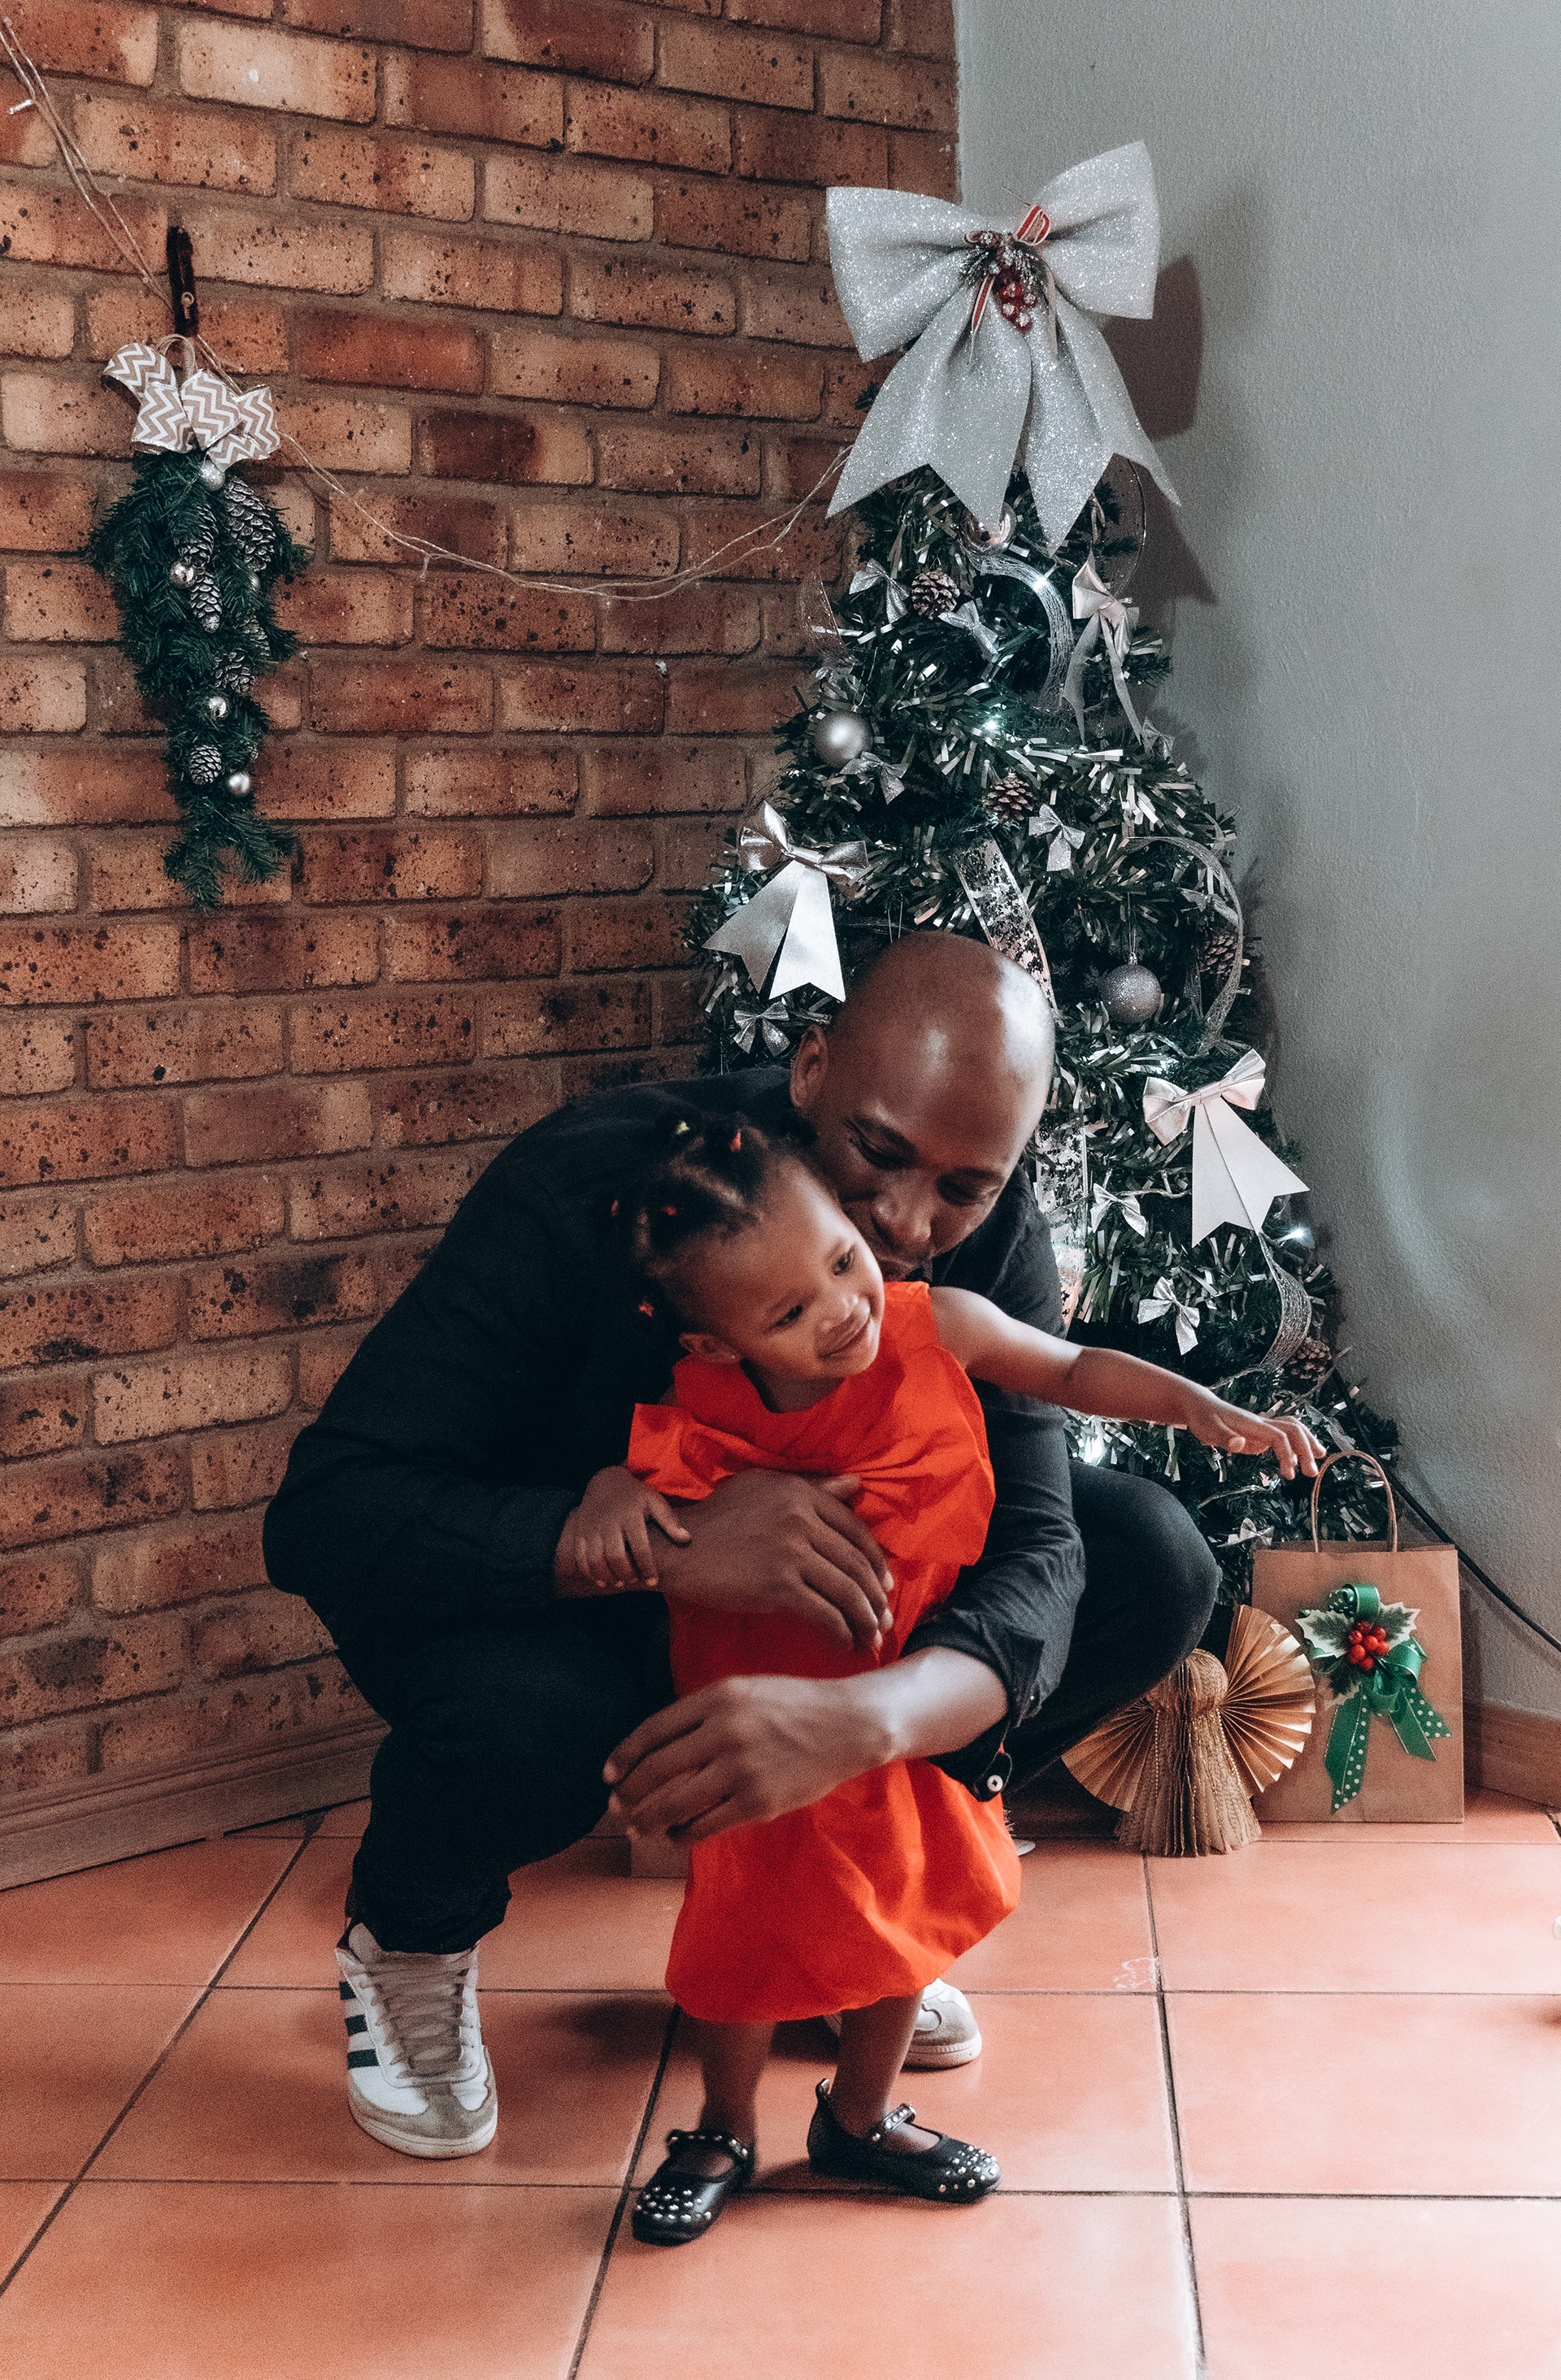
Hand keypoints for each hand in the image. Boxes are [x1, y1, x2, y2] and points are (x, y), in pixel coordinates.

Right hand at [555, 1465, 690, 1589]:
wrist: (604, 1481)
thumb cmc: (634, 1496)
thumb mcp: (654, 1501)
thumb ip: (669, 1521)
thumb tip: (686, 1539)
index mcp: (630, 1515)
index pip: (640, 1548)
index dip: (647, 1568)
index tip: (653, 1581)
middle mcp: (608, 1522)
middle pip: (615, 1557)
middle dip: (626, 1574)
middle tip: (635, 1580)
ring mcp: (591, 1528)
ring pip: (595, 1560)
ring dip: (607, 1576)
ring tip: (620, 1583)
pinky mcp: (579, 1532)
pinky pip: (580, 1558)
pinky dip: (590, 1573)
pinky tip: (603, 1580)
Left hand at [603, 1673, 889, 1842]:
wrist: (849, 1724)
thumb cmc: (795, 1706)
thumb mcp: (745, 1691)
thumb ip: (704, 1713)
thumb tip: (659, 1747)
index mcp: (717, 1697)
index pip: (652, 1730)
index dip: (624, 1756)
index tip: (609, 1774)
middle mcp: (724, 1730)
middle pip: (656, 1769)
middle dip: (629, 1793)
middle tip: (616, 1806)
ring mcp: (741, 1768)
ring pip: (674, 1802)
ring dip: (648, 1819)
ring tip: (637, 1827)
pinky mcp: (758, 1801)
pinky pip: (705, 1825)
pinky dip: (683, 1834)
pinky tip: (676, 1835)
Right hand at [651, 1467, 892, 1651]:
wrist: (674, 1549)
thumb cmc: (716, 1519)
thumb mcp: (763, 1489)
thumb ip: (812, 1488)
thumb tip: (855, 1484)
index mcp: (801, 1494)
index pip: (856, 1530)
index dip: (876, 1562)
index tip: (884, 1585)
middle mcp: (800, 1518)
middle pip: (856, 1563)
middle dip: (877, 1597)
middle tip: (885, 1619)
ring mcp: (790, 1552)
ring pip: (846, 1590)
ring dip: (865, 1619)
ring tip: (871, 1637)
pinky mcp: (777, 1585)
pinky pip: (824, 1613)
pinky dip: (841, 1631)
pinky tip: (844, 1643)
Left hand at [1180, 1390, 1324, 1478]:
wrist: (1200, 1405)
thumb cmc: (1203, 1418)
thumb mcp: (1208, 1429)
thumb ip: (1225, 1437)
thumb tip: (1240, 1444)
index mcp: (1252, 1424)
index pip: (1279, 1436)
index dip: (1287, 1454)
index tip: (1290, 1474)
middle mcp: (1261, 1423)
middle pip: (1292, 1430)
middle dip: (1305, 1449)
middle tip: (1311, 1473)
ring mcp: (1262, 1427)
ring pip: (1292, 1429)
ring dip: (1307, 1442)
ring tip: (1320, 1457)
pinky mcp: (1259, 1433)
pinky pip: (1284, 1436)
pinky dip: (1296, 1444)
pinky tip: (1299, 1457)